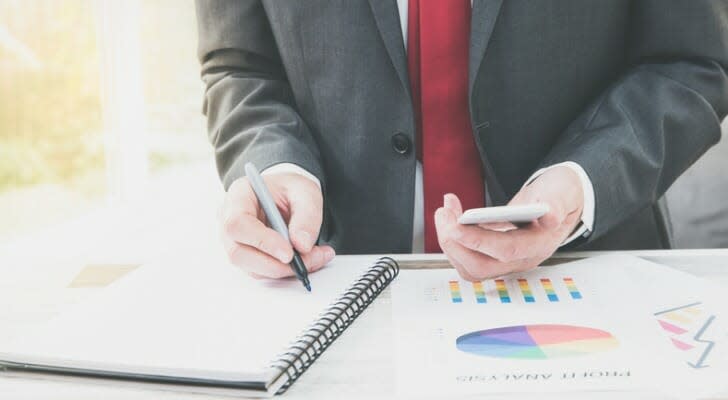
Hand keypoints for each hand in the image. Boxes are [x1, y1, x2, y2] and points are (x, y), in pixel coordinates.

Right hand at [220, 173, 334, 278]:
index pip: (237, 224)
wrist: (288, 196)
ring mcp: (235, 241)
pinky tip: (307, 260)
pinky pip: (263, 272)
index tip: (288, 253)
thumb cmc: (290, 190)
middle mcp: (229, 220)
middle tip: (307, 260)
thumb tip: (302, 246)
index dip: (261, 241)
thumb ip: (307, 215)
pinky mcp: (247, 257)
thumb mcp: (305, 192)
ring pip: (252, 267)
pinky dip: (286, 271)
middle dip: (275, 264)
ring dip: (285, 270)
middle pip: (239, 252)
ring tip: (315, 257)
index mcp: (238, 196)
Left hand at [434, 166, 583, 280]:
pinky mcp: (493, 254)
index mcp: (540, 244)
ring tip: (445, 211)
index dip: (477, 240)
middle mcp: (521, 258)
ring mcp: (506, 260)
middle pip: (480, 266)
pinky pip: (468, 257)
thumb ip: (558, 203)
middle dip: (454, 242)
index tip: (455, 226)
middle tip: (443, 214)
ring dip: (450, 241)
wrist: (558, 201)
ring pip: (470, 265)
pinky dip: (454, 239)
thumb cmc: (559, 196)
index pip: (506, 250)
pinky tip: (451, 215)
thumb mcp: (564, 191)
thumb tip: (550, 215)